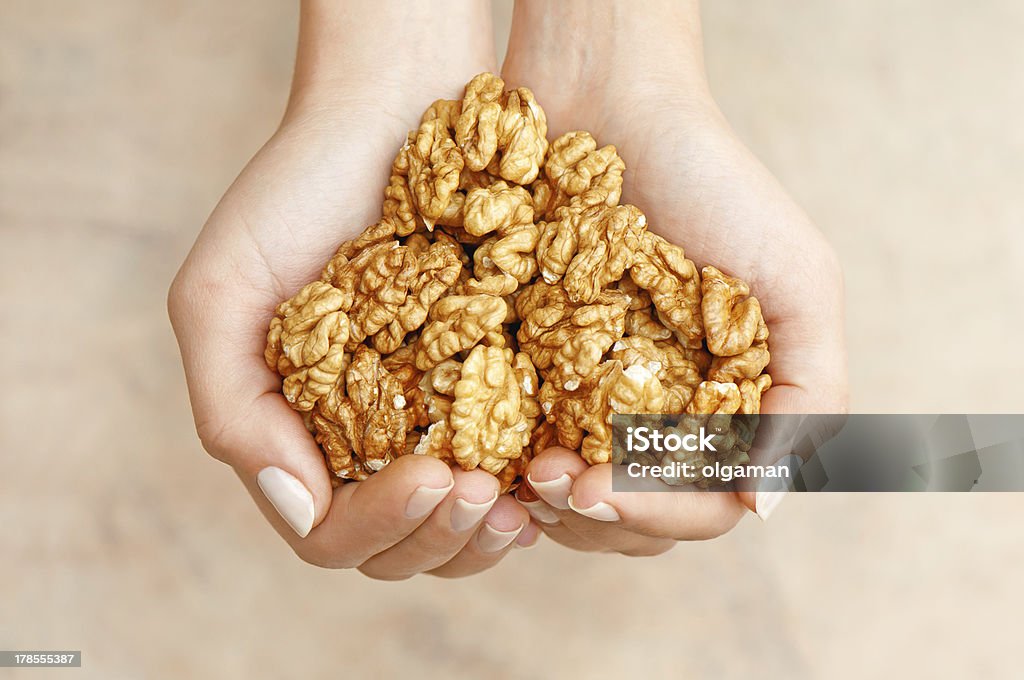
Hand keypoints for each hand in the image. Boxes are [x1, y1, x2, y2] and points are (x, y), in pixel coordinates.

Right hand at [168, 0, 539, 577]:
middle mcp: (362, 442)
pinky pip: (508, 473)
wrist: (390, 112)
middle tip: (485, 494)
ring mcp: (426, 423)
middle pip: (397, 549)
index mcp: (297, 434)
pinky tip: (553, 473)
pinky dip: (528, 491)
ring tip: (525, 505)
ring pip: (456, 530)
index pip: (331, 531)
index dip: (381, 525)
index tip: (434, 473)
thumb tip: (297, 505)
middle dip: (442, 537)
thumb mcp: (224, 293)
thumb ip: (233, 410)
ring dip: (487, 534)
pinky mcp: (487, 392)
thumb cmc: (297, 194)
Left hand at [502, 0, 847, 552]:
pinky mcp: (540, 371)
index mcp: (731, 408)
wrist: (609, 104)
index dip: (660, 512)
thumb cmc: (713, 184)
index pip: (706, 504)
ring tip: (516, 475)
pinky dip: (510, 464)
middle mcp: (667, 414)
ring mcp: (601, 397)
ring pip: (580, 496)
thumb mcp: (796, 279)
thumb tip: (767, 506)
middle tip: (546, 483)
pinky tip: (488, 454)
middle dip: (597, 516)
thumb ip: (812, 392)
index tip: (601, 490)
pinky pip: (524, 443)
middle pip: (640, 517)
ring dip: (549, 504)